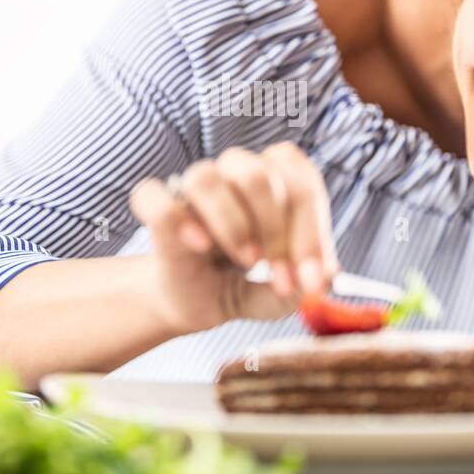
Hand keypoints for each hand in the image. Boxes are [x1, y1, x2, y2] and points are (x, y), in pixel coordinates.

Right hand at [129, 143, 338, 334]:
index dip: (312, 231)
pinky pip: (151, 196)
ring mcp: (190, 188)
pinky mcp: (156, 209)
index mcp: (273, 181)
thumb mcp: (274, 297)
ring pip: (205, 177)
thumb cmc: (238, 283)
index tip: (313, 279)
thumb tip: (322, 279)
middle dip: (276, 231)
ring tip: (245, 261)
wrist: (189, 300)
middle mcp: (233, 173)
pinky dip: (173, 217)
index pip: (299, 181)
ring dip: (230, 223)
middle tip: (280, 277)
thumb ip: (297, 289)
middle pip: (257, 174)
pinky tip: (197, 245)